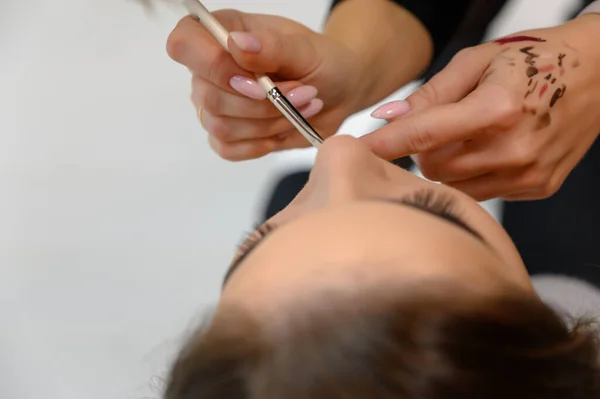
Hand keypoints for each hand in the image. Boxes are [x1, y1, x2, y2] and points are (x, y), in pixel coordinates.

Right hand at [166, 10, 360, 160]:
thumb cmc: (322, 62)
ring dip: (268, 122)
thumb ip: (273, 47)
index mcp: (225, 33)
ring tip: (301, 108)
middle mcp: (212, 68)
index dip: (212, 65)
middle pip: (208, 96)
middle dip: (262, 103)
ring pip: (221, 126)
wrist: (338, 92)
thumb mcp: (308, 49)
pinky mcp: (228, 135)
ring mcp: (216, 104)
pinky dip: (261, 144)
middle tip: (302, 93)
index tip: (256, 78)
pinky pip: (228, 149)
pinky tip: (284, 128)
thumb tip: (236, 44)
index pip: (184, 43)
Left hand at [363, 16, 599, 200]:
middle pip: (432, 166)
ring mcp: (527, 174)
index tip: (353, 154)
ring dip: (447, 162)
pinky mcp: (536, 188)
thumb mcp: (478, 60)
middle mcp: (513, 148)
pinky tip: (493, 149)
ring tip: (473, 133)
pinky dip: (472, 173)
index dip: (383, 146)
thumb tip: (386, 119)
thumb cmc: (537, 58)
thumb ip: (429, 94)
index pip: (422, 136)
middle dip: (424, 148)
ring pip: (452, 183)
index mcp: (497, 108)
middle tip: (445, 122)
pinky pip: (479, 191)